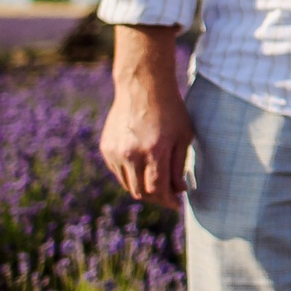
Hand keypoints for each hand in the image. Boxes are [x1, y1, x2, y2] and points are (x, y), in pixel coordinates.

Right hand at [100, 26, 191, 210]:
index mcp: (154, 151)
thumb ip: (179, 165)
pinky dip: (130, 176)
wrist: (142, 86)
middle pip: (141, 192)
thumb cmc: (171, 110)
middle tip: (168, 196)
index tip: (177, 205)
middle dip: (156, 198)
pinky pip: (118, 173)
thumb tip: (178, 191)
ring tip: (157, 184)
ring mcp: (115, 152)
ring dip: (143, 189)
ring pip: (128, 185)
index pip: (158, 190)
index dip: (168, 201)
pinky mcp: (106, 149)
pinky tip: (143, 169)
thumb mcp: (183, 136)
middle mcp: (131, 154)